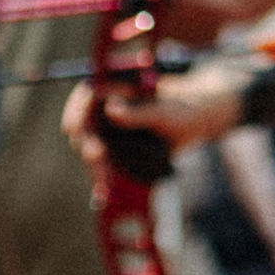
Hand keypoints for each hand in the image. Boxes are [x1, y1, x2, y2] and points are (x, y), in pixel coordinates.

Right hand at [59, 64, 246, 166]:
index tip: (78, 126)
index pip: (86, 92)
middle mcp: (107, 105)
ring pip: (89, 147)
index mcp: (117, 84)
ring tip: (104, 179)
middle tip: (96, 155)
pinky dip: (101, 174)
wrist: (198, 122)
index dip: (77, 108)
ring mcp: (108, 129)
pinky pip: (102, 163)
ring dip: (93, 163)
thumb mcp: (166, 110)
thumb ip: (141, 111)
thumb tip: (112, 109)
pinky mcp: (114, 149)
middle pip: (82, 123)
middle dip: (85, 142)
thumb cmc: (184, 108)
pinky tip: (104, 190)